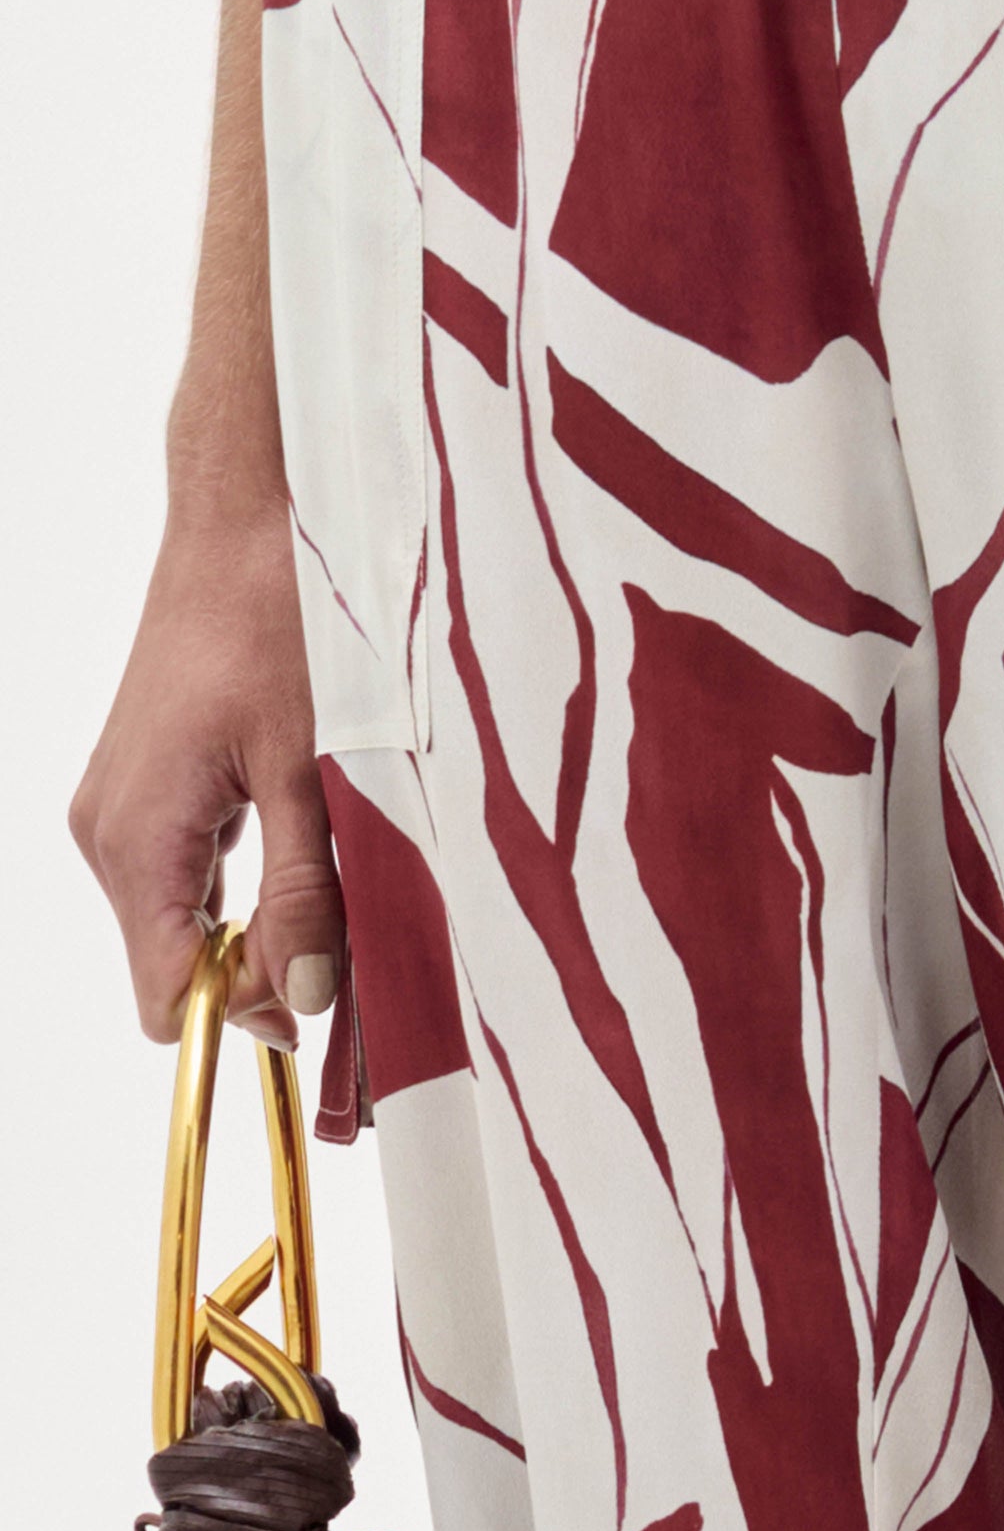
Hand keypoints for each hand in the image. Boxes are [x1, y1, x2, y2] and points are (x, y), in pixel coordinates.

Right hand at [69, 498, 343, 1049]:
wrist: (248, 515)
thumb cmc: (282, 618)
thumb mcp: (314, 764)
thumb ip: (305, 889)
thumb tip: (302, 998)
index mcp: (140, 837)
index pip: (170, 995)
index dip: (248, 1015)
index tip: (333, 1010)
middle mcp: (114, 830)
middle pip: (180, 961)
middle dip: (267, 969)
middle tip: (362, 940)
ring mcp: (128, 803)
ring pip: (193, 914)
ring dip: (268, 919)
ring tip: (347, 879)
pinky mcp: (155, 778)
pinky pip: (197, 865)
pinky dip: (255, 876)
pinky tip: (314, 838)